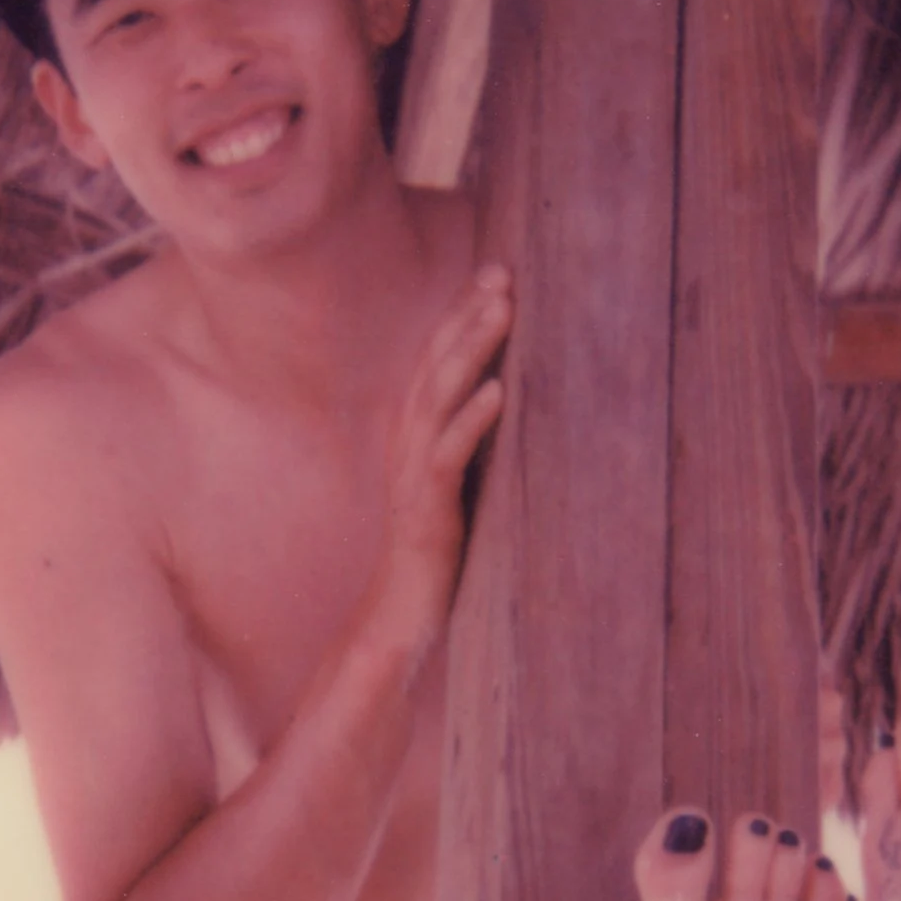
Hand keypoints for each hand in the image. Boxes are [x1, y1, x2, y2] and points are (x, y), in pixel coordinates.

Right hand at [364, 263, 511, 664]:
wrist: (395, 626)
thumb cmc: (429, 566)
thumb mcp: (453, 497)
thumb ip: (467, 457)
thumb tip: (506, 418)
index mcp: (416, 444)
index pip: (437, 367)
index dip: (462, 320)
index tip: (496, 278)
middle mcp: (409, 452)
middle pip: (435, 369)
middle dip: (467, 318)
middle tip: (502, 273)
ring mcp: (415, 480)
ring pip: (439, 400)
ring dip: (471, 351)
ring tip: (501, 310)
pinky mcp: (427, 513)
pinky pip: (448, 458)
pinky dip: (472, 420)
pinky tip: (499, 390)